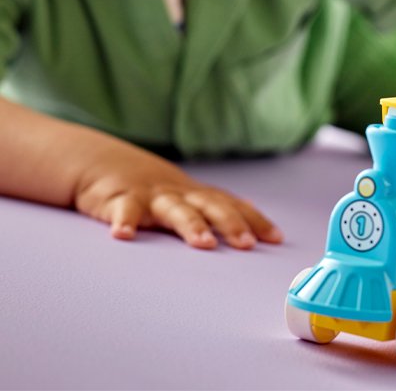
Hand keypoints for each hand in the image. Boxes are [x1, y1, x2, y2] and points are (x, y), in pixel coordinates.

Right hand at [73, 142, 282, 249]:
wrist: (106, 163)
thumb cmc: (156, 187)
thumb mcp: (188, 193)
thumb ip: (218, 202)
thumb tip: (251, 207)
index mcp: (199, 196)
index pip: (233, 206)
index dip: (255, 221)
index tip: (276, 239)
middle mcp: (181, 194)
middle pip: (211, 207)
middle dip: (231, 224)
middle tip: (246, 244)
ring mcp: (153, 197)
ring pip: (175, 210)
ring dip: (191, 225)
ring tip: (204, 243)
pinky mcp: (121, 199)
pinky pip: (122, 211)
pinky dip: (123, 222)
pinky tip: (123, 235)